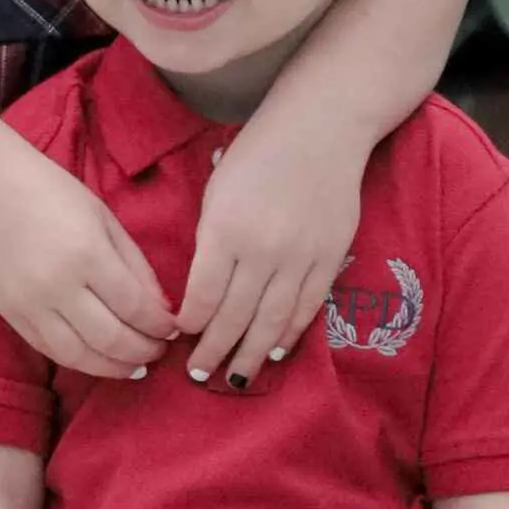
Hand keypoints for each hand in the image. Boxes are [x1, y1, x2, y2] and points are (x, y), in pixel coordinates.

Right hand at [0, 148, 174, 377]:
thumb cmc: (52, 193)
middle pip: (111, 339)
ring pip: (79, 356)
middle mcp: (58, 286)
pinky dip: (79, 361)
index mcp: (88, 254)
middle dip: (143, 352)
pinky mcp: (11, 314)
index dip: (160, 326)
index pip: (135, 307)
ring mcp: (30, 305)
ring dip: (113, 368)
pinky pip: (50, 350)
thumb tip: (160, 309)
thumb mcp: (105, 219)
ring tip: (134, 367)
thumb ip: (135, 265)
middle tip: (159, 352)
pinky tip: (99, 359)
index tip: (174, 330)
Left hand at [178, 110, 362, 389]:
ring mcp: (299, 257)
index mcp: (226, 230)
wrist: (322, 129)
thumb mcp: (218, 191)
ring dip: (251, 355)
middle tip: (198, 375)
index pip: (202, 294)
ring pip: (272, 321)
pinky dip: (290, 334)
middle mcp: (262, 250)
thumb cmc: (259, 153)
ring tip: (235, 379)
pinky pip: (307, 307)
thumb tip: (204, 288)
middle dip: (213, 351)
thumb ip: (211, 239)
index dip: (189, 322)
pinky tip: (277, 352)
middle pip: (234, 317)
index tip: (179, 336)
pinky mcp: (329, 258)